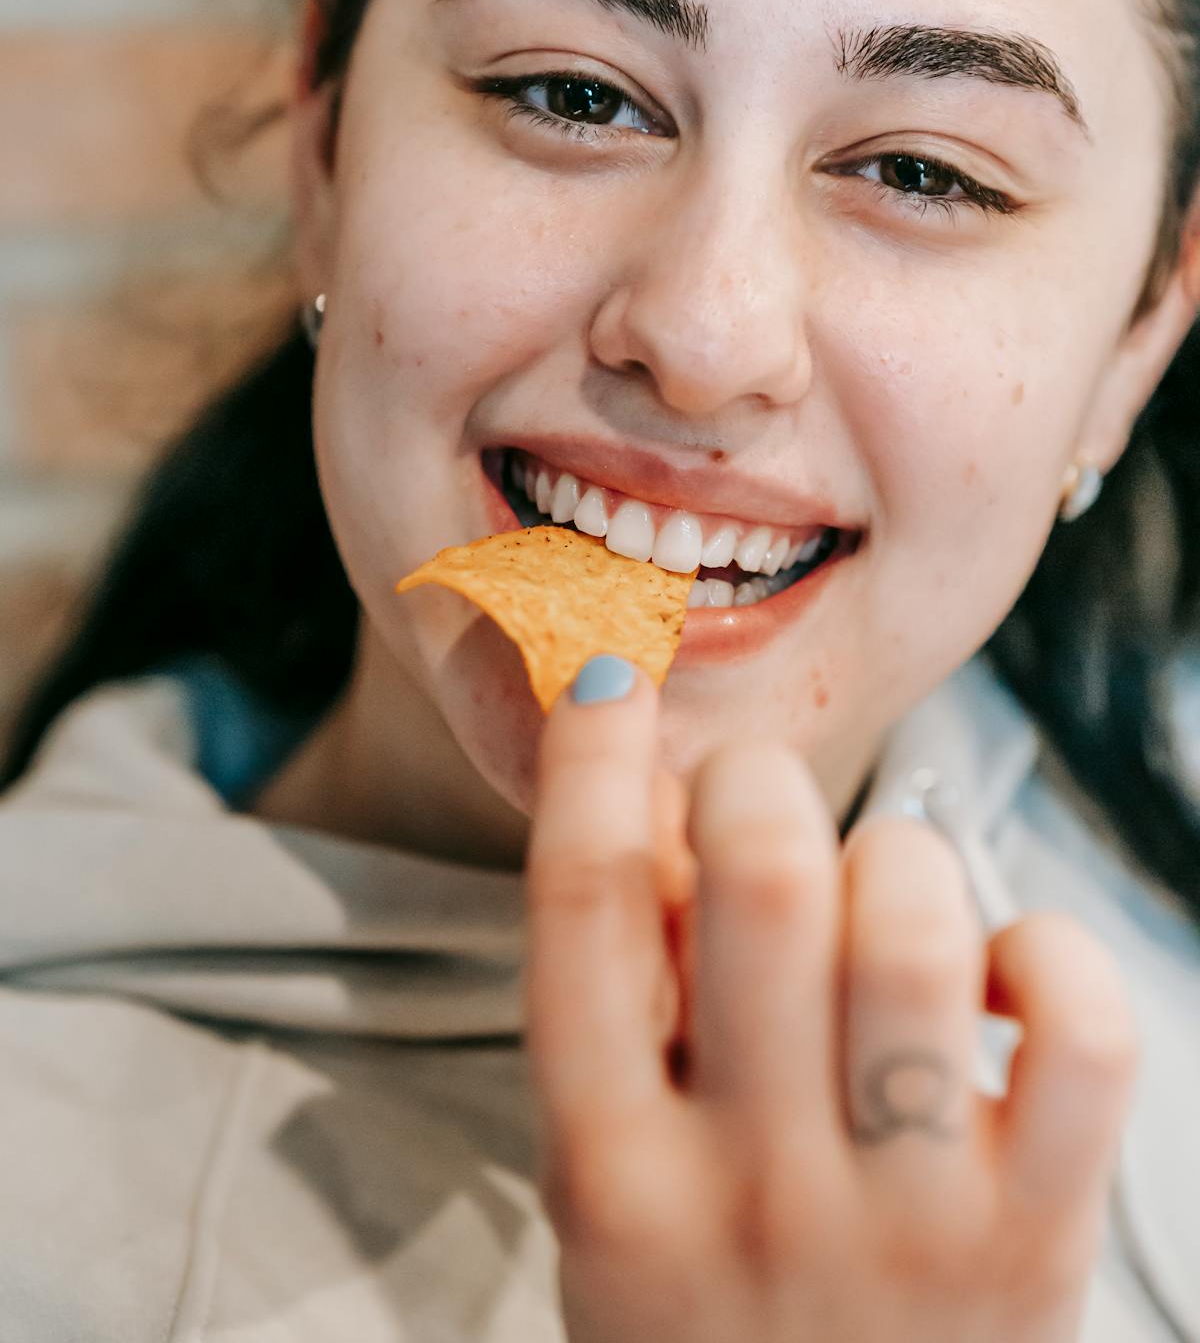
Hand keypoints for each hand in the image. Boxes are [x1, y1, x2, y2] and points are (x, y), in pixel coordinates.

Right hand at [524, 659, 1137, 1342]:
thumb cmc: (709, 1310)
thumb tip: (655, 788)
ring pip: (922, 923)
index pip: (582, 909)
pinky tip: (998, 975)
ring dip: (900, 862)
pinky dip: (1045, 947)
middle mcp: (750, 1193)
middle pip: (766, 877)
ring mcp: (904, 1221)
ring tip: (883, 906)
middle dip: (760, 782)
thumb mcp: (614, 1185)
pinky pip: (1076, 1020)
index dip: (591, 760)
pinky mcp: (1039, 1238)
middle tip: (758, 802)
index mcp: (609, 1174)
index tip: (614, 673)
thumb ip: (627, 1003)